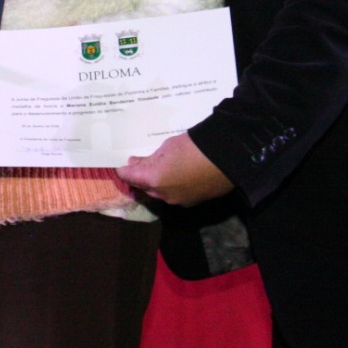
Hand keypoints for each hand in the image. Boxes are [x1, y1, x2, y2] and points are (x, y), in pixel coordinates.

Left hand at [117, 132, 233, 206]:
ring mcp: (179, 201)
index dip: (123, 170)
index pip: (129, 177)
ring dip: (155, 183)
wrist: (228, 156)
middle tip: (138, 163)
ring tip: (156, 168)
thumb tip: (136, 163)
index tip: (119, 164)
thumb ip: (149, 158)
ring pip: (159, 193)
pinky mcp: (192, 201)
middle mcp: (164, 195)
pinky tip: (175, 175)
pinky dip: (170, 186)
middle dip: (139, 177)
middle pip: (144, 187)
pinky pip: (174, 195)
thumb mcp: (168, 147)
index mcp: (154, 180)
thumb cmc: (195, 146)